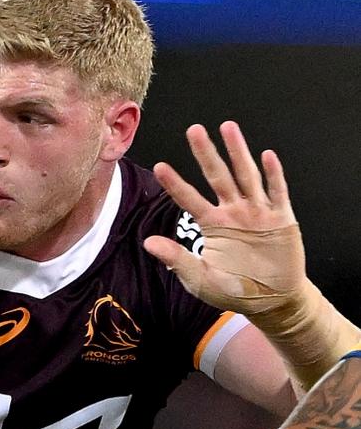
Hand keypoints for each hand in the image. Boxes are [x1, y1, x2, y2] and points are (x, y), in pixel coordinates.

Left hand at [144, 121, 305, 315]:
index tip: (159, 167)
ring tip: (227, 127)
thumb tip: (148, 243)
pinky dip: (273, 175)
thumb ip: (177, 260)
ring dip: (238, 152)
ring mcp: (257, 212)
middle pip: (217, 176)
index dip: (175, 183)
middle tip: (194, 130)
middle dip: (206, 154)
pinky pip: (277, 193)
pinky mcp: (281, 219)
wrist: (271, 301)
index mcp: (212, 223)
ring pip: (246, 176)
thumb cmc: (233, 289)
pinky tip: (267, 155)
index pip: (189, 199)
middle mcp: (233, 212)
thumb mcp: (200, 279)